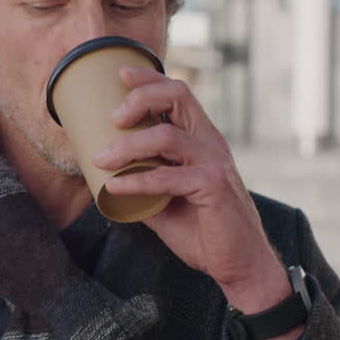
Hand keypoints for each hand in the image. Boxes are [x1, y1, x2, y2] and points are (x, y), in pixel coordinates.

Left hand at [93, 67, 299, 339]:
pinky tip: (114, 188)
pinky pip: (167, 177)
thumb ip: (143, 185)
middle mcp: (210, 144)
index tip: (121, 75)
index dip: (150, 79)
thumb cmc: (205, 232)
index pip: (178, 94)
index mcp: (201, 140)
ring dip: (127, 145)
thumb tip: (105, 180)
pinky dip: (136, 181)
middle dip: (140, 98)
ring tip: (100, 158)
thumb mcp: (166, 203)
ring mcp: (214, 163)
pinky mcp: (213, 187)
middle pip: (178, 96)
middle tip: (111, 118)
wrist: (239, 265)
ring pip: (166, 136)